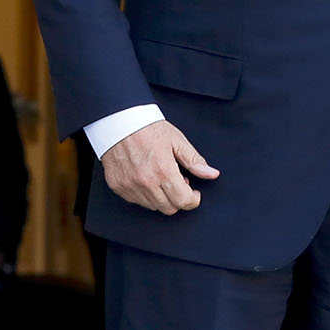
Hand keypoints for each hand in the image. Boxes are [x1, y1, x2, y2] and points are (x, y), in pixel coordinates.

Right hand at [101, 119, 219, 214]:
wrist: (119, 121)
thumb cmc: (148, 127)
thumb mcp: (177, 140)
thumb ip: (194, 161)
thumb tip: (211, 174)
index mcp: (163, 171)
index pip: (183, 201)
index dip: (193, 200)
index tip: (194, 194)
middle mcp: (146, 182)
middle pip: (169, 208)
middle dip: (178, 199)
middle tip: (178, 181)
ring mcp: (130, 186)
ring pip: (153, 206)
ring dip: (162, 197)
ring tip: (161, 177)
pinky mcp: (118, 186)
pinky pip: (136, 201)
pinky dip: (145, 194)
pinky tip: (147, 178)